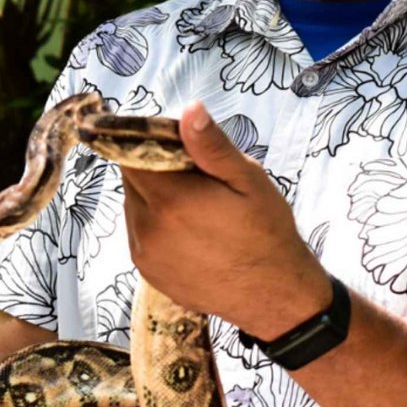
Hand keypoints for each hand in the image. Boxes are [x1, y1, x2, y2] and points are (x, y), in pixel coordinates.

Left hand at [120, 100, 330, 338]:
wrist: (274, 296)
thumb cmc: (267, 233)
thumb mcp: (248, 181)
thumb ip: (212, 146)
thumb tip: (189, 109)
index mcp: (169, 200)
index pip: (134, 154)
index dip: (153, 143)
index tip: (179, 145)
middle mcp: (146, 228)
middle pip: (132, 179)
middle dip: (155, 169)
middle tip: (196, 177)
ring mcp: (144, 253)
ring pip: (134, 205)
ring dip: (154, 196)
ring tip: (195, 205)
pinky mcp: (147, 272)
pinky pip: (139, 233)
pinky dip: (156, 223)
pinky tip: (189, 230)